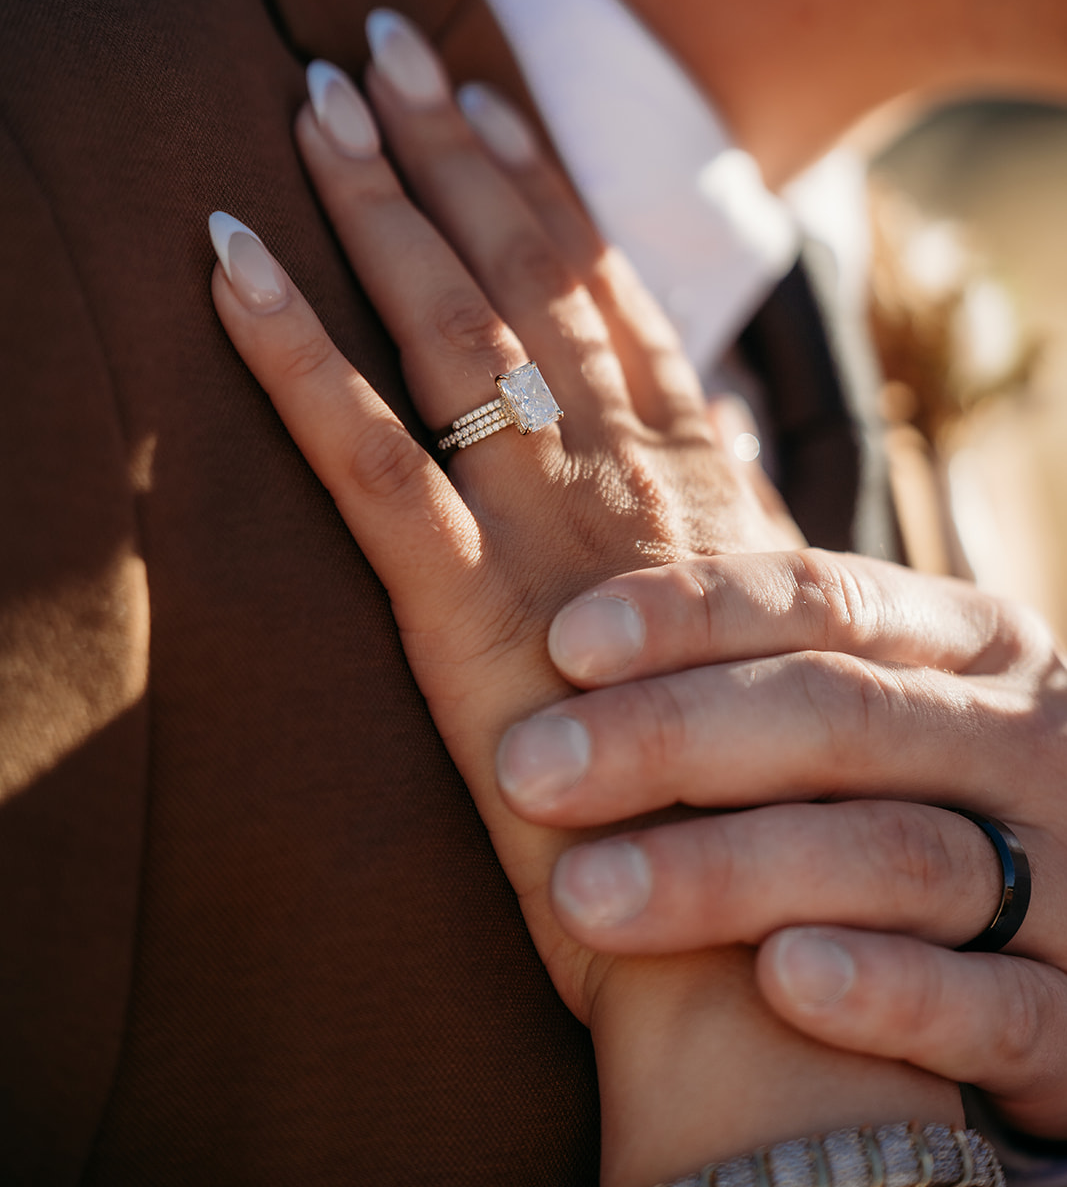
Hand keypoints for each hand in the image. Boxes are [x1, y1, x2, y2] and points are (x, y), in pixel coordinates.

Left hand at [208, 15, 956, 1185]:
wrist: (755, 950)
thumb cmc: (762, 794)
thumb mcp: (769, 617)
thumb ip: (735, 496)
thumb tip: (717, 399)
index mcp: (697, 483)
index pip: (612, 296)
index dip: (546, 186)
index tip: (493, 96)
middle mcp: (627, 484)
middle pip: (530, 279)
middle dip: (452, 152)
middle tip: (385, 41)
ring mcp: (544, 541)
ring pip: (452, 334)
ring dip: (379, 208)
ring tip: (317, 101)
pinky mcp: (463, 619)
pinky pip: (362, 453)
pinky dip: (289, 352)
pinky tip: (229, 261)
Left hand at [496, 546, 1066, 1137]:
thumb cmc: (926, 798)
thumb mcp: (891, 700)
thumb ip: (782, 649)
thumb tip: (614, 559)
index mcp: (977, 643)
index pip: (824, 597)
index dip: (692, 613)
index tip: (565, 643)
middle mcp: (1025, 741)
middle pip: (840, 715)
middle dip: (671, 736)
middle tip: (530, 768)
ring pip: (895, 856)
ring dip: (730, 872)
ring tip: (588, 893)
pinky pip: (991, 1004)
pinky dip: (886, 991)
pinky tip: (779, 983)